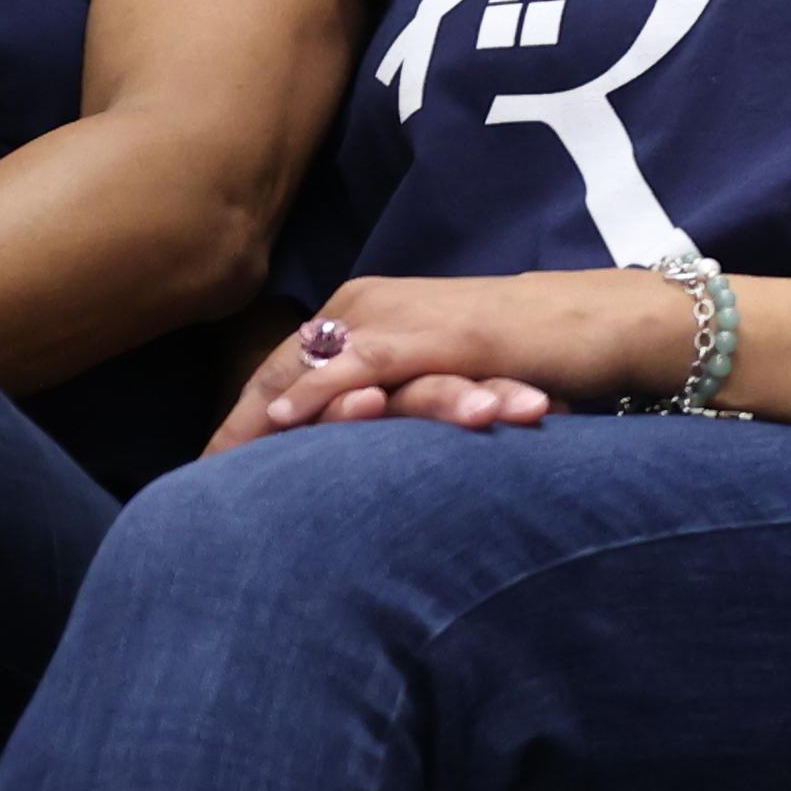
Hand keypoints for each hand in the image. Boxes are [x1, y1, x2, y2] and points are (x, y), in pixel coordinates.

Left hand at [206, 274, 672, 454]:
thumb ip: (388, 405)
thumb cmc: (519, 361)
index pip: (283, 374)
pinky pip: (362, 363)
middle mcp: (366, 306)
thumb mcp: (435, 385)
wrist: (596, 325)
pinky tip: (288, 423)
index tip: (202, 480)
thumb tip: (343, 459)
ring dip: (261, 420)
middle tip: (194, 485)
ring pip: (307, 368)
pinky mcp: (434, 333)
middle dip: (234, 432)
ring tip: (220, 467)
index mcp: (361, 315)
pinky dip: (321, 391)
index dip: (240, 428)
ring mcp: (397, 315)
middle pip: (276, 372)